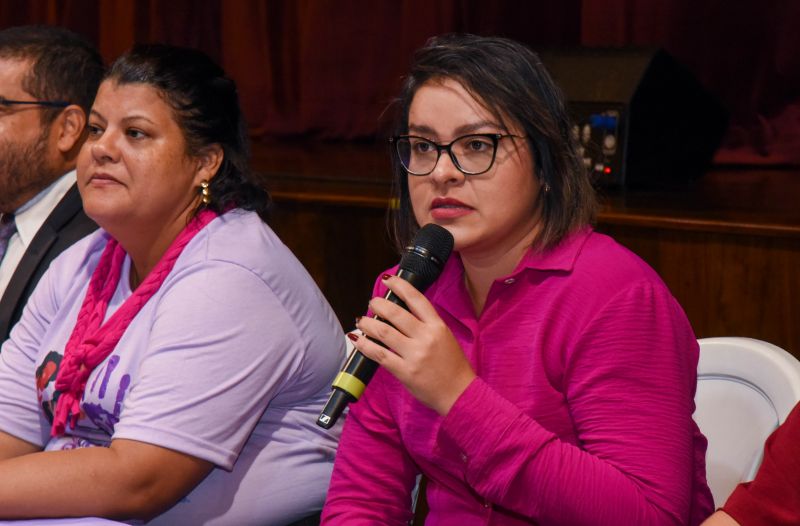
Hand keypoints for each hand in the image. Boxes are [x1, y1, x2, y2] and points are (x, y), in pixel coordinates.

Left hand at [354, 275, 475, 415]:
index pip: (416, 299)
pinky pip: (379, 354)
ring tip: (361, 320)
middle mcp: (426, 338)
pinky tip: (357, 339)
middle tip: (372, 303)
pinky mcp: (405, 371)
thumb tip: (402, 313)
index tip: (388, 280)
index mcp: (438, 326)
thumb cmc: (453, 367)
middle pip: (395, 313)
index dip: (400, 286)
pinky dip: (364, 345)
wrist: (459, 394)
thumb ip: (426, 325)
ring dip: (368, 323)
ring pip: (383, 332)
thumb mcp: (445, 338)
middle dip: (378, 305)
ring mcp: (415, 355)